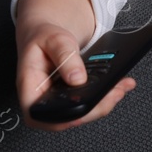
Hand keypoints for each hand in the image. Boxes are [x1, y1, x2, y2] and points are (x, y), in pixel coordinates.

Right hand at [16, 19, 136, 133]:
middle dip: (95, 109)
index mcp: (29, 88)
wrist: (45, 32)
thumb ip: (65, 56)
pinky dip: (104, 94)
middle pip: (67, 117)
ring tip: (121, 87)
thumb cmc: (43, 35)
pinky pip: (87, 101)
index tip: (84, 112)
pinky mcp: (70, 96)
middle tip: (114, 94)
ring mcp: (57, 100)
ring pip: (81, 111)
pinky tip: (118, 84)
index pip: (40, 115)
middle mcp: (42, 99)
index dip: (62, 119)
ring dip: (104, 102)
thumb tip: (77, 79)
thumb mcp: (53, 39)